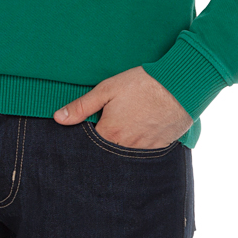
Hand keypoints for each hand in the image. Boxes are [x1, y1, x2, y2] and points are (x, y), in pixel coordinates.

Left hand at [53, 66, 192, 148]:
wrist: (179, 86)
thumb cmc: (141, 84)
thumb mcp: (107, 89)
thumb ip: (82, 106)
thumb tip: (59, 118)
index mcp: (110, 133)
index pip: (89, 146)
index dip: (87, 137)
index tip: (89, 129)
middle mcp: (125, 147)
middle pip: (108, 152)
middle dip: (105, 143)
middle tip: (111, 125)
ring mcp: (144, 149)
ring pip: (126, 153)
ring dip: (123, 144)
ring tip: (127, 125)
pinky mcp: (160, 147)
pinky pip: (144, 152)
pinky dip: (140, 144)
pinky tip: (142, 129)